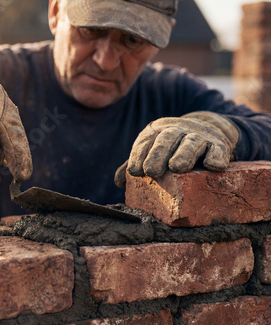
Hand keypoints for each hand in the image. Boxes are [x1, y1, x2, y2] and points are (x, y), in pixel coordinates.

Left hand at [115, 111, 238, 188]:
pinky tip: (213, 165)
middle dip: (158, 155)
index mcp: (157, 131)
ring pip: (191, 143)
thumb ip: (135, 164)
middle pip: (167, 139)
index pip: (146, 141)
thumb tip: (119, 182)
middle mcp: (178, 130)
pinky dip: (217, 156)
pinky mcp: (219, 144)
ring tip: (177, 168)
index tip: (134, 172)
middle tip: (151, 171)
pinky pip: (218, 149)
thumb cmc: (172, 147)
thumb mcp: (152, 151)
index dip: (138, 155)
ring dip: (184, 154)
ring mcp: (199, 136)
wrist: (207, 129)